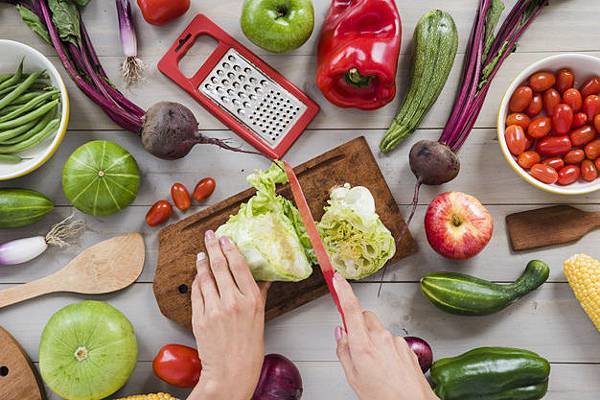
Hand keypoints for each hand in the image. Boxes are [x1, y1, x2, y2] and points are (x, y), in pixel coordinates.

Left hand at [188, 230, 269, 399]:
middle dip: (213, 247)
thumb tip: (262, 277)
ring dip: (202, 262)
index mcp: (251, 300)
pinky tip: (197, 275)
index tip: (226, 238)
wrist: (231, 372)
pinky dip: (196, 282)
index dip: (231, 249)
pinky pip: (196, 293)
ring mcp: (214, 310)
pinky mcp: (200, 318)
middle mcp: (233, 302)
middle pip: (220, 266)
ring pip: (205, 277)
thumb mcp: (260, 318)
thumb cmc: (249, 348)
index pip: (239, 266)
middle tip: (210, 235)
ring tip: (201, 253)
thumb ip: (258, 294)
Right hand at [333, 273, 437, 399]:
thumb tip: (340, 334)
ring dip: (373, 339)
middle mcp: (381, 338)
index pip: (351, 309)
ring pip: (378, 329)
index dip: (343, 290)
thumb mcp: (353, 378)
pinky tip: (388, 366)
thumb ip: (343, 352)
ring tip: (375, 365)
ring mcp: (396, 340)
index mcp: (363, 346)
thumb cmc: (384, 397)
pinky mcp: (407, 345)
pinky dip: (386, 348)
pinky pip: (391, 339)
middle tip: (355, 344)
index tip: (337, 278)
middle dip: (358, 324)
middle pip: (365, 316)